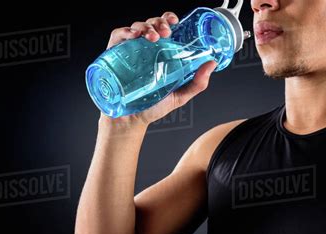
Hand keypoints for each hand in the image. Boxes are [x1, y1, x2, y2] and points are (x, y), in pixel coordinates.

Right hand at [100, 12, 216, 130]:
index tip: (175, 21)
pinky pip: (117, 36)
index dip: (168, 19)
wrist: (130, 121)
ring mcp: (130, 52)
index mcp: (161, 54)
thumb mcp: (179, 96)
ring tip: (152, 37)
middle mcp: (145, 50)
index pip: (165, 28)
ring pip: (136, 27)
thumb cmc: (152, 108)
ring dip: (145, 26)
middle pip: (151, 24)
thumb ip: (197, 83)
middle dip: (158, 22)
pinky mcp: (114, 56)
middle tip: (165, 32)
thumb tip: (211, 64)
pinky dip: (125, 32)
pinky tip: (133, 36)